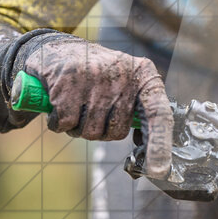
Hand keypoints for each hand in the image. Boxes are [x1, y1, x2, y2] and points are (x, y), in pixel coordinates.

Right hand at [10, 38, 172, 177]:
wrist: (57, 48)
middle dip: (101, 129)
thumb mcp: (125, 82)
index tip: (158, 170)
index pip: (159, 113)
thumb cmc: (96, 74)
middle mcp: (123, 74)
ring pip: (90, 132)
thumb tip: (148, 147)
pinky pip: (65, 124)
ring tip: (76, 102)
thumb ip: (139, 109)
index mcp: (144, 75)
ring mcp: (95, 76)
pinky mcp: (68, 80)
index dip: (160, 144)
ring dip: (78, 126)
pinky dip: (59, 121)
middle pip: (116, 132)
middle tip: (92, 108)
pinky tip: (60, 102)